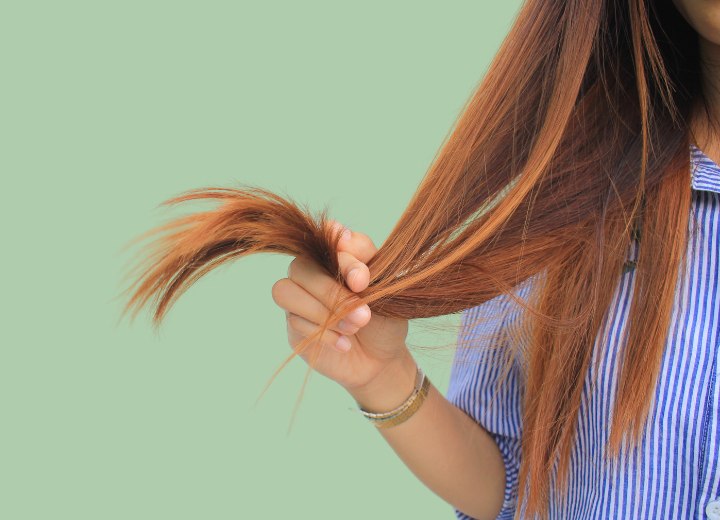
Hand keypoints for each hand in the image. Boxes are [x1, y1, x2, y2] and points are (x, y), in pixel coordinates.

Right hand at [271, 220, 410, 390]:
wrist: (383, 358)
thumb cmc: (386, 318)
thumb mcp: (387, 288)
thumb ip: (365, 259)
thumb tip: (342, 238)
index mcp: (338, 254)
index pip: (327, 238)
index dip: (341, 259)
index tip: (362, 281)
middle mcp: (312, 270)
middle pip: (300, 267)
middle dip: (333, 293)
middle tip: (364, 315)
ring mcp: (299, 297)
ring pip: (286, 291)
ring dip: (322, 312)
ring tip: (354, 328)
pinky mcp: (293, 324)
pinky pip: (294, 321)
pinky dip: (324, 333)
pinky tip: (345, 343)